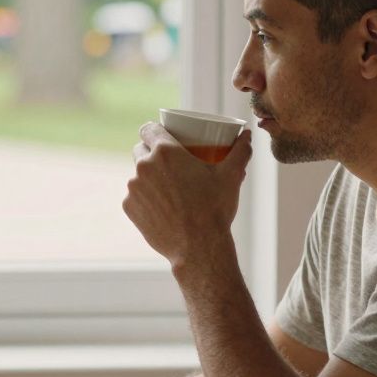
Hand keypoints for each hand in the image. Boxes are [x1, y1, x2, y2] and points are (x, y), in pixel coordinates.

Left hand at [123, 124, 251, 265]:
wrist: (199, 247)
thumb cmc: (215, 208)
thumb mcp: (231, 176)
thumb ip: (240, 151)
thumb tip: (248, 135)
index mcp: (165, 151)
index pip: (148, 128)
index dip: (154, 130)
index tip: (162, 135)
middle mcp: (143, 166)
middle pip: (140, 150)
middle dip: (150, 152)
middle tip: (168, 163)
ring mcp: (133, 188)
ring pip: (137, 175)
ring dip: (147, 177)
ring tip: (164, 186)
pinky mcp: (129, 208)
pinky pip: (134, 197)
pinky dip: (144, 199)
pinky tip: (158, 205)